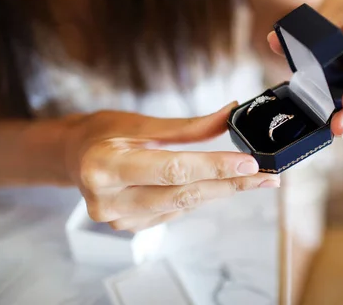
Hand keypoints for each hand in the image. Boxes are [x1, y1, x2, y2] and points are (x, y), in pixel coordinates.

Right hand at [62, 103, 278, 231]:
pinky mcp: (128, 228)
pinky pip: (174, 212)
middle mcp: (108, 199)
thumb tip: (229, 115)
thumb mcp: (141, 123)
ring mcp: (117, 219)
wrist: (75, 157)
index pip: (173, 169)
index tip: (251, 164)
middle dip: (230, 184)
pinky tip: (210, 185)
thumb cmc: (104, 133)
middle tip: (267, 178)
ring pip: (183, 205)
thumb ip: (188, 127)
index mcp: (106, 166)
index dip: (215, 167)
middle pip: (184, 193)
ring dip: (219, 191)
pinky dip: (197, 197)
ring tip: (250, 179)